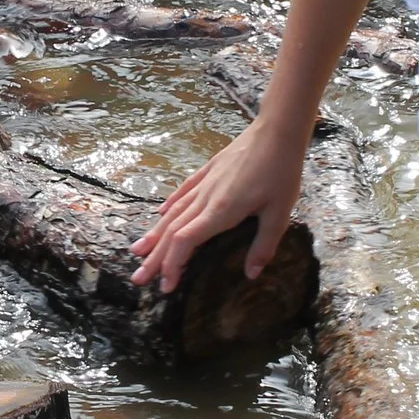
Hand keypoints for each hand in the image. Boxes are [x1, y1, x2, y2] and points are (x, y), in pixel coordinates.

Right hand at [128, 118, 308, 290]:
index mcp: (221, 211)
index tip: (165, 286)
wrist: (276, 131)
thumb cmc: (281, 172)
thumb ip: (263, 245)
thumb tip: (250, 275)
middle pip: (172, 231)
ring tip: (137, 251)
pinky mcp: (208, 171)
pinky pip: (182, 192)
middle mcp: (205, 198)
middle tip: (138, 279)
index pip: (186, 241)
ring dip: (154, 235)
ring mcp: (204, 183)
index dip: (172, 264)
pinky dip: (169, 206)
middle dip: (155, 258)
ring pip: (172, 212)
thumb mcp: (279, 213)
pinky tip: (159, 215)